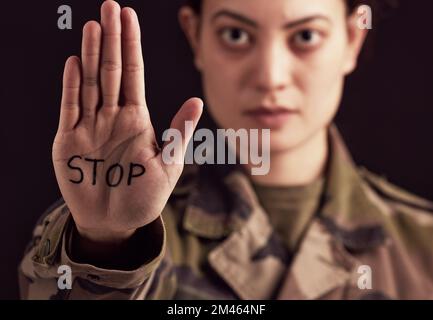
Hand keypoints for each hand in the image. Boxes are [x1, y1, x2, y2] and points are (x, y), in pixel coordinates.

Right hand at [52, 0, 201, 243]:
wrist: (116, 222)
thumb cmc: (144, 197)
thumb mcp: (168, 165)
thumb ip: (179, 132)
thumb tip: (197, 101)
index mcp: (137, 120)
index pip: (133, 74)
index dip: (131, 45)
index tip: (129, 17)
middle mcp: (113, 117)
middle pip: (111, 71)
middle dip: (111, 39)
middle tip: (110, 7)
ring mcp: (90, 127)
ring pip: (90, 83)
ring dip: (90, 54)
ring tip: (93, 26)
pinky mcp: (70, 142)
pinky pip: (71, 109)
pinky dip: (71, 87)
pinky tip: (74, 63)